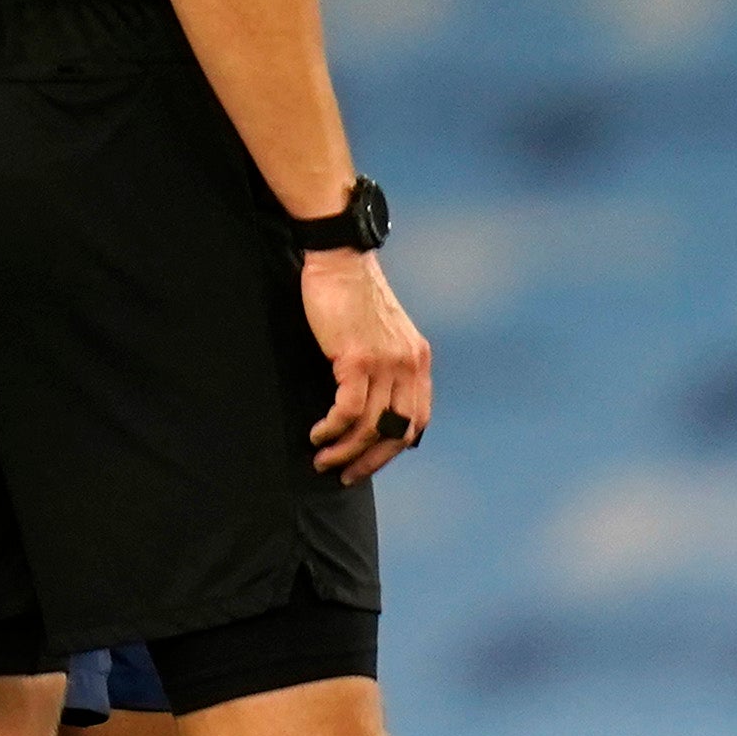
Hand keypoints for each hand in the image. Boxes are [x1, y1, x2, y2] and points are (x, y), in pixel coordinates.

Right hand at [300, 247, 432, 481]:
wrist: (341, 260)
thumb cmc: (352, 299)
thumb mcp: (381, 336)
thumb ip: (385, 368)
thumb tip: (374, 408)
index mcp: (418, 361)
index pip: (417, 420)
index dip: (394, 448)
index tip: (370, 462)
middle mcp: (410, 365)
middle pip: (398, 431)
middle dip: (371, 460)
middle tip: (345, 475)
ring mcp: (387, 362)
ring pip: (371, 425)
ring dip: (345, 450)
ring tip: (322, 459)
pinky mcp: (358, 358)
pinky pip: (349, 409)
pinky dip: (333, 428)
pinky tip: (317, 434)